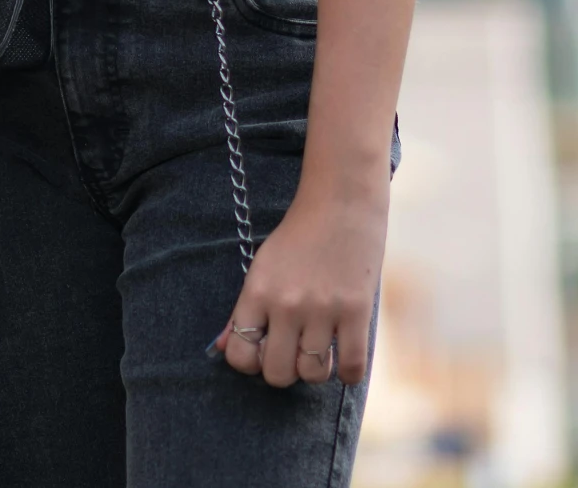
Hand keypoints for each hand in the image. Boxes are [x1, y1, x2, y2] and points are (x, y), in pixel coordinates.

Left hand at [214, 184, 386, 387]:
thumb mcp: (262, 266)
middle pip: (276, 374)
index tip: (263, 349)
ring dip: (316, 369)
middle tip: (293, 350)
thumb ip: (243, 310)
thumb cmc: (299, 237)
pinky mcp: (356, 311)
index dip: (250, 362)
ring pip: (312, 375)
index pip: (239, 354)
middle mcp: (286, 303)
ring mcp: (323, 309)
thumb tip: (221, 348)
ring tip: (320, 348)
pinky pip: (351, 369)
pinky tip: (343, 355)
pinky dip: (347, 373)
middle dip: (284, 369)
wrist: (341, 202)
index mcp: (258, 290)